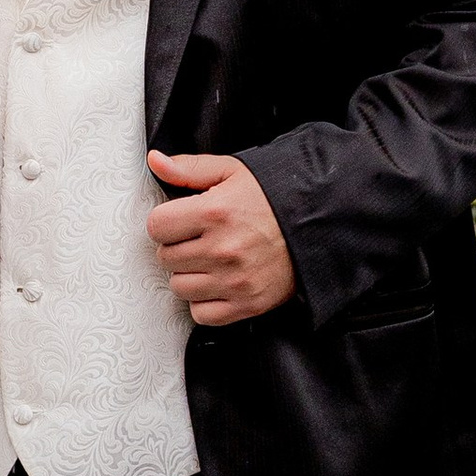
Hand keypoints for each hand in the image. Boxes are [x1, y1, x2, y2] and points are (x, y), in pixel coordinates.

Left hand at [144, 149, 295, 326]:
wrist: (319, 224)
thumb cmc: (274, 197)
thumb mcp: (232, 171)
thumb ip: (189, 168)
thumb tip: (156, 162)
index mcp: (215, 212)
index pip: (156, 226)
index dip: (166, 221)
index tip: (181, 221)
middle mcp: (223, 249)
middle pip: (166, 258)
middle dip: (178, 247)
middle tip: (201, 238)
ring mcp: (235, 281)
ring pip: (180, 287)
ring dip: (189, 275)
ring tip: (211, 259)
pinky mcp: (248, 304)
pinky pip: (202, 314)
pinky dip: (205, 301)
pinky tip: (218, 282)